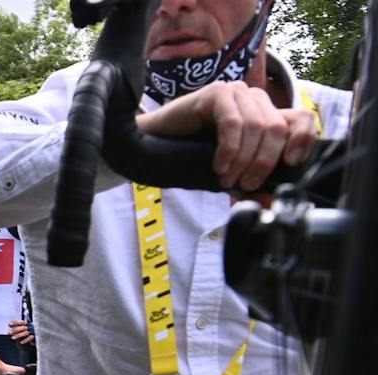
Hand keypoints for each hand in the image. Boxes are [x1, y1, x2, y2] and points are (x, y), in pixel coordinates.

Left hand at [8, 319, 35, 345]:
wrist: (32, 341)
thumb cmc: (24, 335)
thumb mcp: (20, 331)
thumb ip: (15, 329)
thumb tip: (8, 331)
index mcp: (26, 325)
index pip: (21, 322)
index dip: (16, 323)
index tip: (10, 324)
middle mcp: (29, 328)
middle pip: (23, 327)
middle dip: (16, 330)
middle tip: (10, 332)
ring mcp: (32, 332)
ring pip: (25, 333)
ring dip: (18, 335)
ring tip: (12, 338)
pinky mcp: (34, 337)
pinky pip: (30, 338)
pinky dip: (26, 340)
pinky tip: (21, 342)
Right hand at [133, 79, 318, 191]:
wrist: (151, 143)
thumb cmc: (190, 155)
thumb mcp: (229, 171)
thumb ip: (250, 184)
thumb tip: (270, 203)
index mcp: (265, 114)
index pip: (301, 119)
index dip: (302, 141)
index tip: (290, 164)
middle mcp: (254, 99)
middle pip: (278, 128)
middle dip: (263, 162)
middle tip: (245, 184)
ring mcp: (236, 93)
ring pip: (256, 127)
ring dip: (243, 160)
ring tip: (225, 178)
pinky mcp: (216, 93)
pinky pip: (233, 122)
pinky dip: (228, 149)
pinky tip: (218, 165)